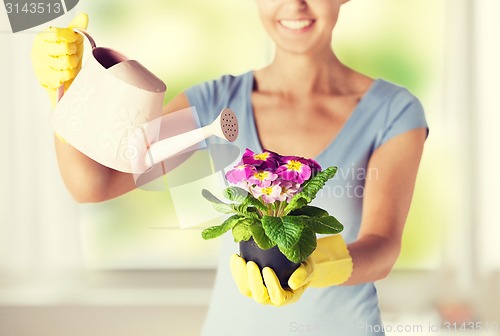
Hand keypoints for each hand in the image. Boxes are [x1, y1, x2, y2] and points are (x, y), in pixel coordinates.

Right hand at [31, 13, 88, 106]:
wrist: (58, 77)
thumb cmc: (63, 56)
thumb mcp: (70, 40)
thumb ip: (76, 28)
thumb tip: (83, 16)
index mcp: (43, 37)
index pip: (58, 33)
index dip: (70, 37)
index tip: (73, 40)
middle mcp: (38, 50)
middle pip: (65, 47)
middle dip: (74, 52)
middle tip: (71, 54)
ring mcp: (40, 65)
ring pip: (67, 62)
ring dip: (73, 64)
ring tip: (70, 64)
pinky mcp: (45, 78)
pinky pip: (65, 75)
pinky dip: (70, 75)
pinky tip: (66, 73)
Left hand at [230, 235, 352, 305]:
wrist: (294, 261)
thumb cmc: (302, 264)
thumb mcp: (308, 267)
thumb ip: (304, 274)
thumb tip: (292, 282)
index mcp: (287, 297)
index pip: (278, 297)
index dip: (271, 285)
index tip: (268, 269)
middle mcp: (271, 297)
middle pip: (259, 295)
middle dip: (253, 280)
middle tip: (251, 263)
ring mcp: (258, 291)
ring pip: (246, 290)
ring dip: (240, 275)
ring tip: (239, 259)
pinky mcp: (249, 283)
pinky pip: (239, 280)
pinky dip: (235, 269)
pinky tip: (235, 256)